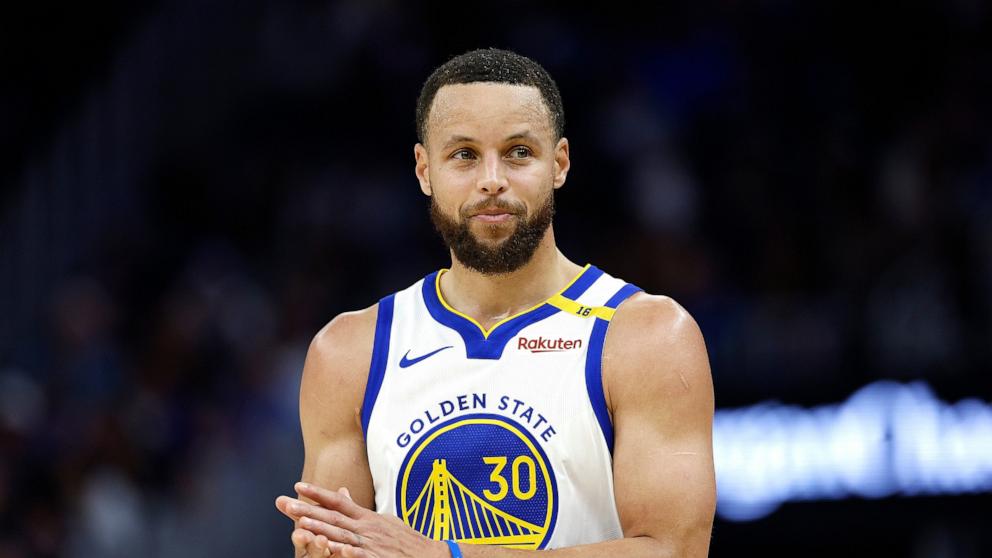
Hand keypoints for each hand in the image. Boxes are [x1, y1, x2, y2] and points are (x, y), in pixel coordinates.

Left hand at [276, 482, 450, 557]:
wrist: (431, 555)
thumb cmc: (405, 539)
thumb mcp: (383, 519)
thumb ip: (360, 510)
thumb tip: (344, 494)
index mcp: (367, 517)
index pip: (338, 501)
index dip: (317, 493)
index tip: (297, 485)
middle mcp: (367, 528)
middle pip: (333, 516)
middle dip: (307, 510)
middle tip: (285, 503)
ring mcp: (372, 544)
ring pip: (341, 535)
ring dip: (320, 529)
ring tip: (299, 524)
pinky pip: (360, 556)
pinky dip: (347, 552)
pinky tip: (334, 549)